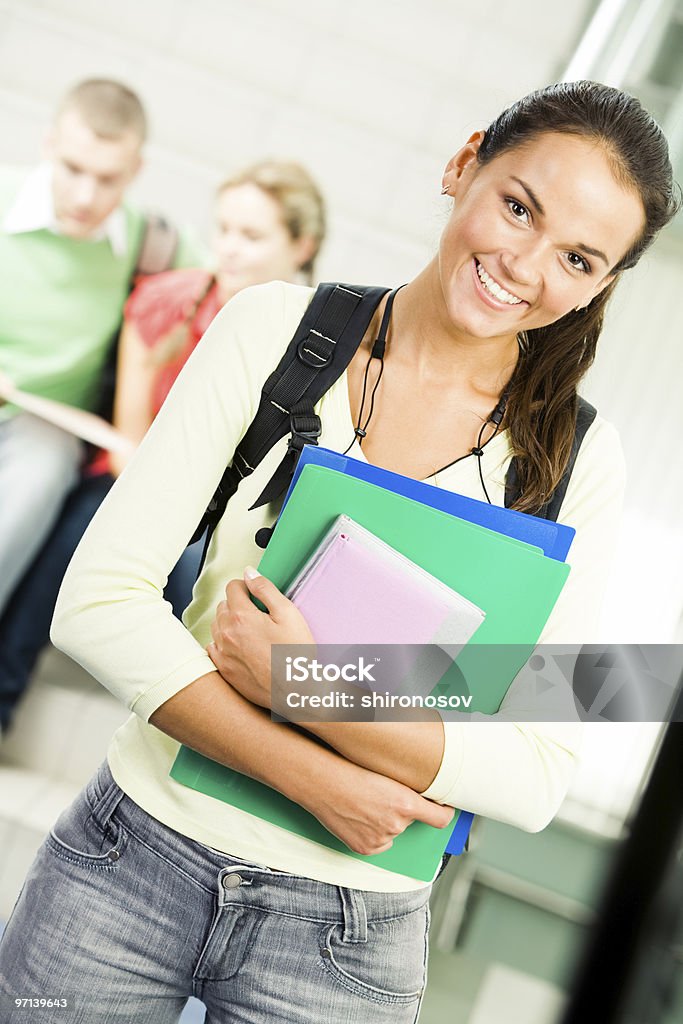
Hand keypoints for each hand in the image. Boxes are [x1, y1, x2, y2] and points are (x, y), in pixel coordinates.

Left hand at [208, 567, 312, 708]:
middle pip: (223, 606)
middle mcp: (226, 633)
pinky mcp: (223, 670)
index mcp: (242, 616)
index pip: (232, 588)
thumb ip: (266, 589)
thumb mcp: (288, 614)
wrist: (295, 692)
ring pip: (217, 626)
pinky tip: (240, 647)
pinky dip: (223, 643)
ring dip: (229, 622)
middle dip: (238, 604)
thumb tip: (249, 573)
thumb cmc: (296, 655)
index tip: (256, 594)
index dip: (246, 586)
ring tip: (251, 631)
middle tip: (259, 614)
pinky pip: (213, 647)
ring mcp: (222, 653)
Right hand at [306, 758, 454, 855]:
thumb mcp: (387, 777)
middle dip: (403, 812)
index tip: (444, 809)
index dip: (445, 814)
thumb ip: (406, 792)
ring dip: (386, 822)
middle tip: (384, 797)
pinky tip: (360, 818)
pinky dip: (373, 834)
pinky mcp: (366, 849)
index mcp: (405, 803)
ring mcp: (381, 839)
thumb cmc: (351, 773)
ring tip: (366, 805)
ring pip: (394, 832)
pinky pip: (379, 843)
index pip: (440, 818)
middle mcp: (397, 824)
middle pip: (411, 821)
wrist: (324, 784)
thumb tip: (420, 799)